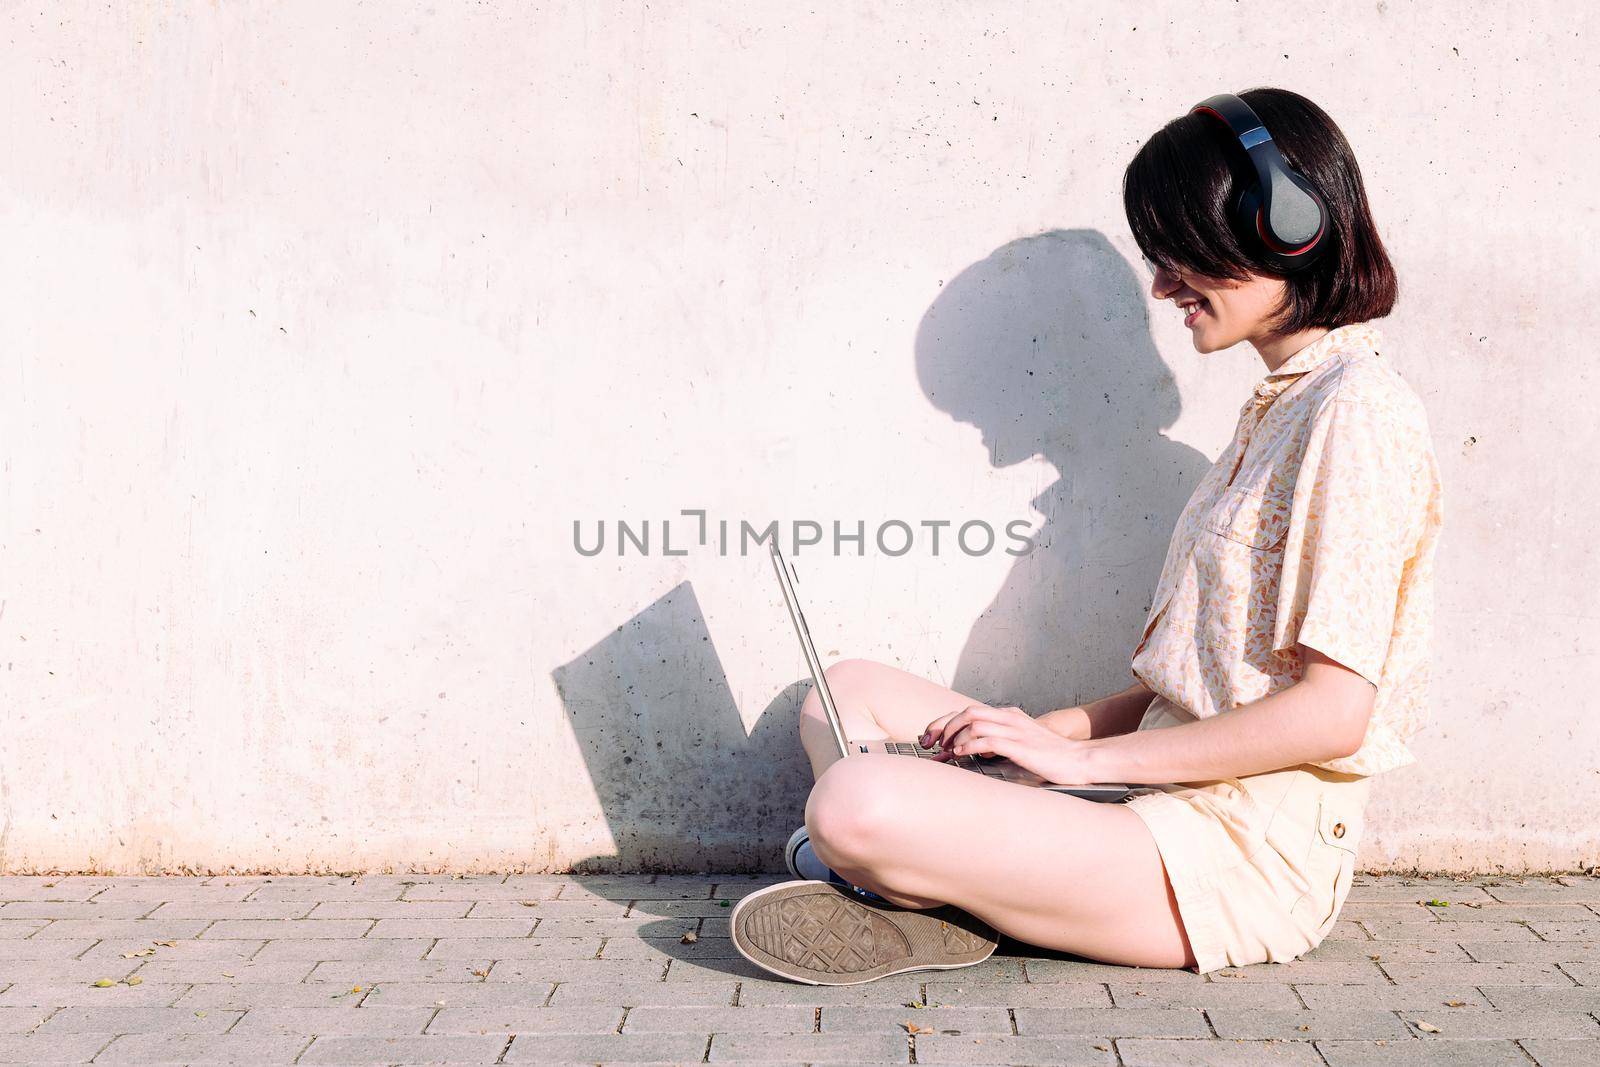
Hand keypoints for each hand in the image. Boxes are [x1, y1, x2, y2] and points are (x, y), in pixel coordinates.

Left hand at [919, 703, 1099, 785]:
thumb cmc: (1049, 756)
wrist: (1078, 760)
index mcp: (1009, 715)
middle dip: (944, 727)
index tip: (931, 737)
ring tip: (946, 752)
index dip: (946, 722)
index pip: (969, 711)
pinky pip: (986, 740)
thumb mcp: (1020, 742)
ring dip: (954, 737)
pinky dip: (968, 746)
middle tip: (932, 745)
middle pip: (967, 712)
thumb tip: (971, 749)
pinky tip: (961, 755)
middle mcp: (1009, 718)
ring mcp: (1015, 730)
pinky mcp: (1019, 745)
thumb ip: (998, 740)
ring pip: (973, 722)